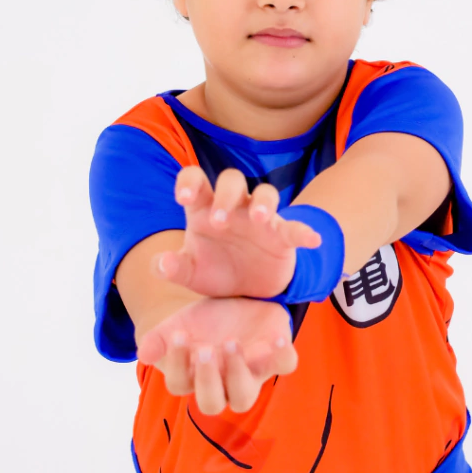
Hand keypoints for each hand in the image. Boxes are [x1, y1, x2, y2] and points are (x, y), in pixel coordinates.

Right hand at [136, 296, 296, 412]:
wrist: (239, 299)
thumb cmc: (206, 320)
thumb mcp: (180, 323)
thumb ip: (160, 338)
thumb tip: (143, 353)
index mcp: (195, 376)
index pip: (179, 384)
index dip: (177, 365)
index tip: (179, 335)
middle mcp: (222, 383)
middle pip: (210, 404)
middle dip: (206, 380)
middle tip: (205, 348)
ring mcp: (250, 374)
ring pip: (243, 397)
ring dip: (237, 373)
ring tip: (232, 342)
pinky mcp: (276, 358)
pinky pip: (285, 366)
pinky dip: (282, 355)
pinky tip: (275, 338)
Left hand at [154, 166, 321, 298]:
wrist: (248, 292)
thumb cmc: (216, 271)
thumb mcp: (191, 273)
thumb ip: (173, 268)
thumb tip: (160, 264)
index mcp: (205, 210)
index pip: (196, 180)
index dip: (189, 181)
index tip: (183, 198)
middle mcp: (234, 207)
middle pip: (232, 180)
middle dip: (225, 195)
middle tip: (218, 221)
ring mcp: (260, 219)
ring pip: (265, 193)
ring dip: (261, 202)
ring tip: (258, 218)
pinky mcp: (283, 236)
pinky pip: (295, 228)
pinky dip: (304, 231)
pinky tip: (312, 239)